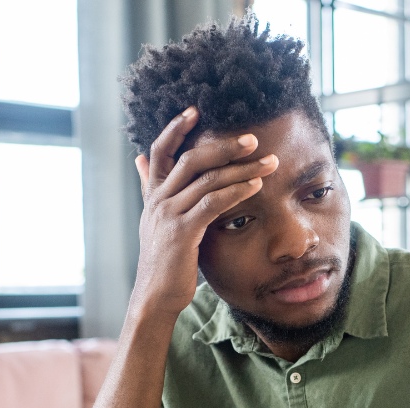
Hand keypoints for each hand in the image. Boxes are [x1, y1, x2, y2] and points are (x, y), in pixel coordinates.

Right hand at [130, 107, 278, 316]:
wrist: (155, 295)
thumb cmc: (164, 260)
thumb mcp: (155, 219)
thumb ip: (152, 187)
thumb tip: (140, 158)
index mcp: (153, 194)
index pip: (160, 150)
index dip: (175, 128)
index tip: (195, 109)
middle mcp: (158, 200)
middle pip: (191, 159)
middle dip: (224, 146)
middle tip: (253, 139)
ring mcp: (168, 215)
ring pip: (207, 180)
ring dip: (242, 169)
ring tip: (268, 162)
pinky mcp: (182, 233)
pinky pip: (212, 203)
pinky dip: (236, 191)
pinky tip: (256, 186)